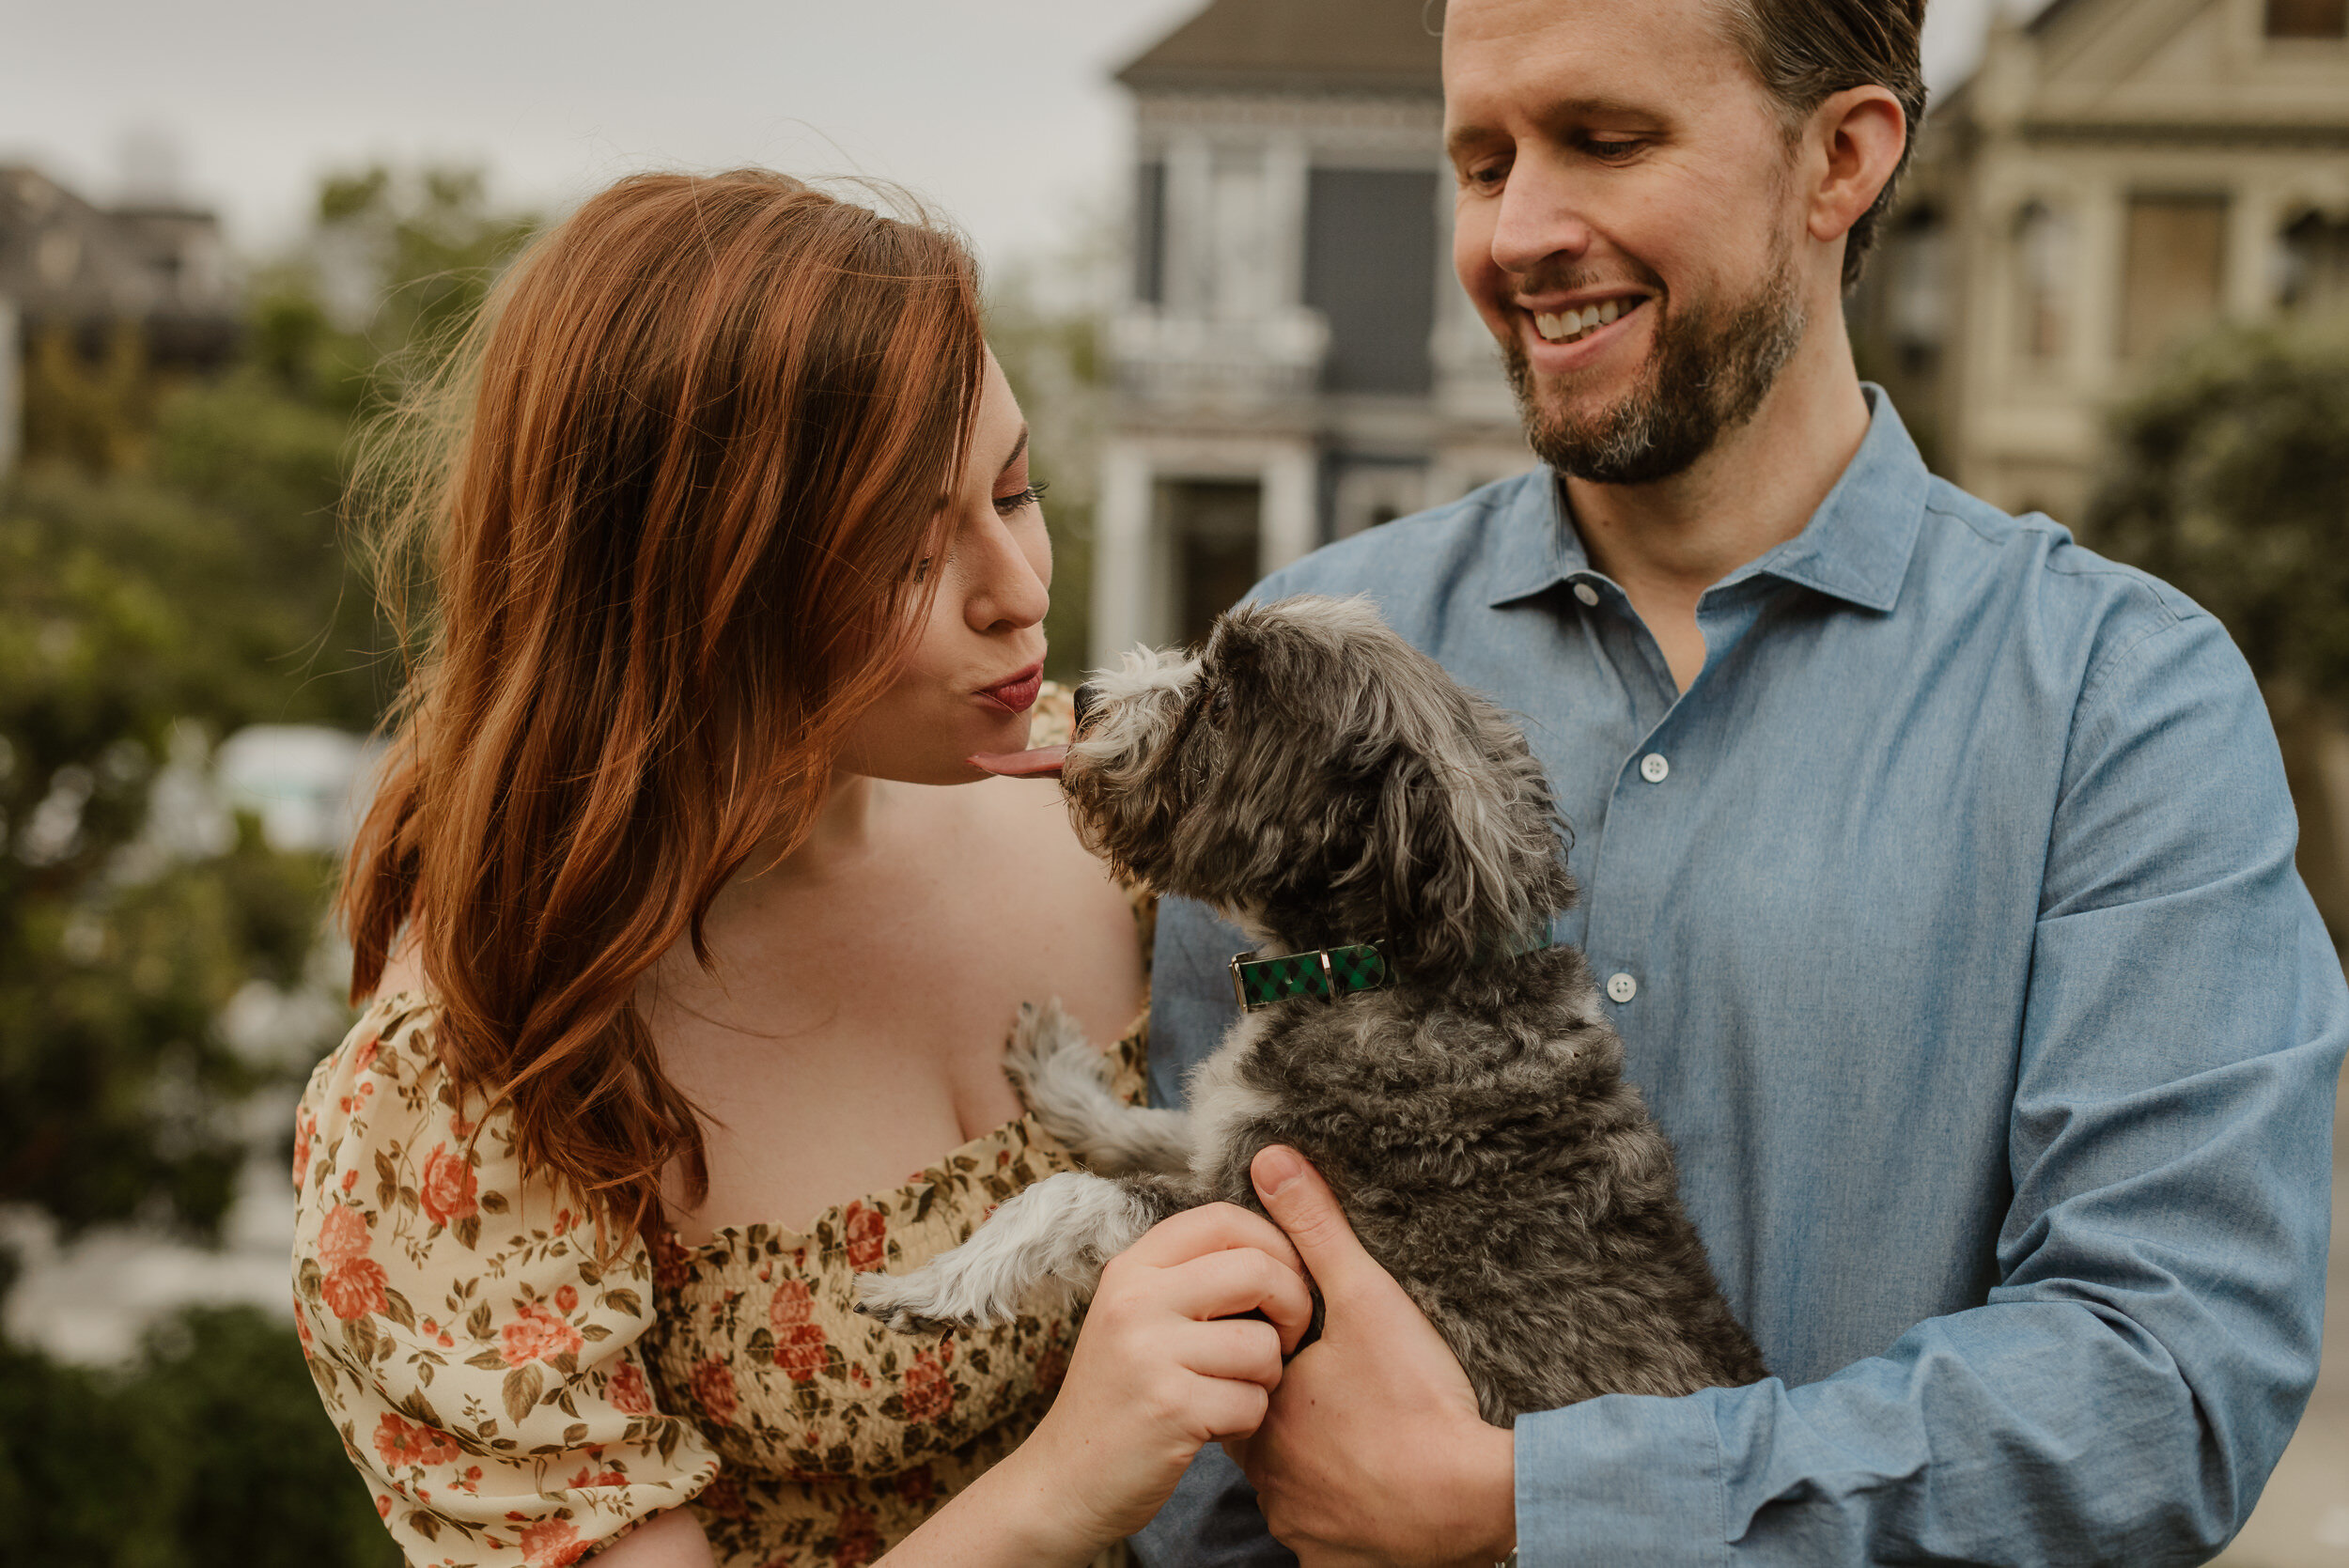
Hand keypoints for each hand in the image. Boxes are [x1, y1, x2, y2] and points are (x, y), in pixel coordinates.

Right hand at [1005, 1201, 1315, 1556]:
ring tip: (1236, 1389)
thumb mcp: (1136, 1316)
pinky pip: (1252, 1402)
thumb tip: (1279, 1246)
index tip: (1287, 1278)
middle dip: (1293, 1305)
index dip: (1274, 1242)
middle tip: (1283, 1339)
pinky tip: (1217, 1426)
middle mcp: (1135, 1300)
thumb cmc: (1120, 1395)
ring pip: (1262, 1344)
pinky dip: (1249, 1419)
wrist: (1065, 1479)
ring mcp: (1149, 1354)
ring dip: (1268, 1376)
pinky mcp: (1169, 1409)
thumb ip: (1190, 1276)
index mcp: (1132, 1269)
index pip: (1222, 1219)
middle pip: (1257, 1270)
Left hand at [1227, 1147, 1516, 1567]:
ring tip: (1368, 1439)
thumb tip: (1269, 1160)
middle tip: (1347, 1399)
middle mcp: (1268, 1481)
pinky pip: (1327, 1539)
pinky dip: (1346, 1518)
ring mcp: (1300, 1529)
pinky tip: (1379, 1489)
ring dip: (1320, 1468)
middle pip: (1264, 1439)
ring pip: (1293, 1491)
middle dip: (1296, 1418)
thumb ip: (1314, 1229)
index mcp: (1264, 1416)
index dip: (1275, 1363)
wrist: (1475, 1495)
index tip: (1315, 1357)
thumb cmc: (1418, 1398)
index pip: (1239, 1380)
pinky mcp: (1336, 1564)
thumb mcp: (1367, 1297)